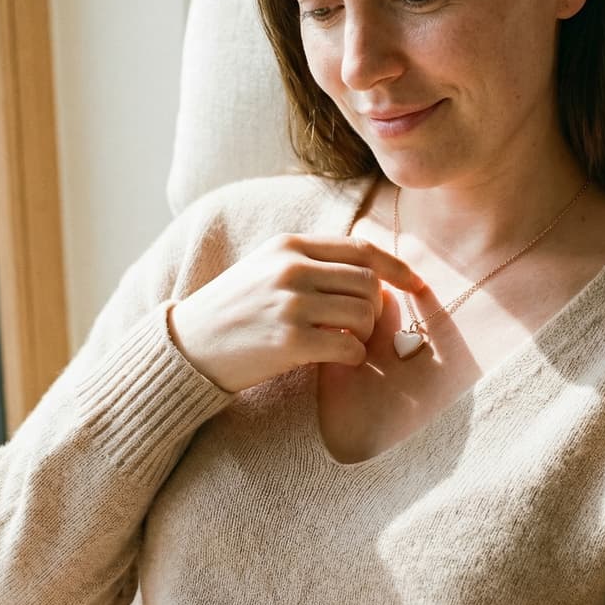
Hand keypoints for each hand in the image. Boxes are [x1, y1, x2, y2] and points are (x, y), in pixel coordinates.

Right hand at [167, 233, 424, 393]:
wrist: (188, 345)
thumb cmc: (234, 309)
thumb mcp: (266, 268)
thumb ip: (312, 263)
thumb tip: (372, 276)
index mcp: (288, 245)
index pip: (361, 249)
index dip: (396, 268)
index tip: (416, 284)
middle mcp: (291, 268)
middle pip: (367, 282)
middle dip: (375, 307)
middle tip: (361, 326)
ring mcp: (291, 304)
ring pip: (364, 313)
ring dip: (365, 333)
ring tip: (345, 341)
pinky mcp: (290, 341)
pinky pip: (349, 348)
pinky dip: (352, 357)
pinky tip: (336, 359)